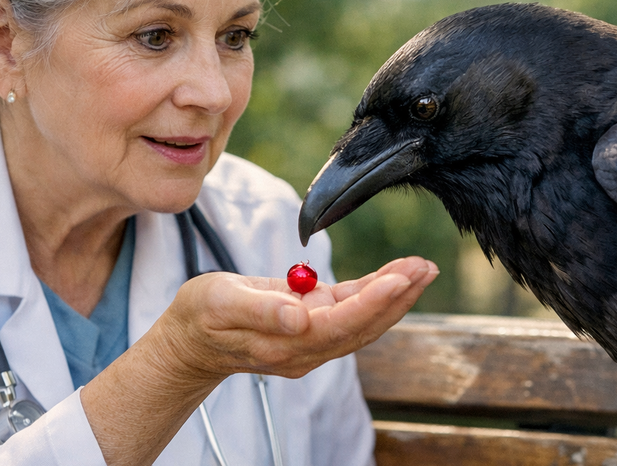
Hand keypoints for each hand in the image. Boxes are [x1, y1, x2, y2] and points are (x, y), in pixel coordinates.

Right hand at [160, 256, 438, 379]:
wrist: (191, 340)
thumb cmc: (200, 317)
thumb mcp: (218, 304)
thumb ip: (261, 312)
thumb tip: (299, 319)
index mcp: (285, 344)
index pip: (339, 325)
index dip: (371, 303)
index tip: (398, 279)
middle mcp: (306, 348)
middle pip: (362, 326)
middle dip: (397, 297)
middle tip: (425, 267)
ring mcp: (312, 339)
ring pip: (364, 320)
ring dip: (396, 295)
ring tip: (423, 268)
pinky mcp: (312, 324)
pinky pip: (351, 309)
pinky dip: (376, 292)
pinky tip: (397, 275)